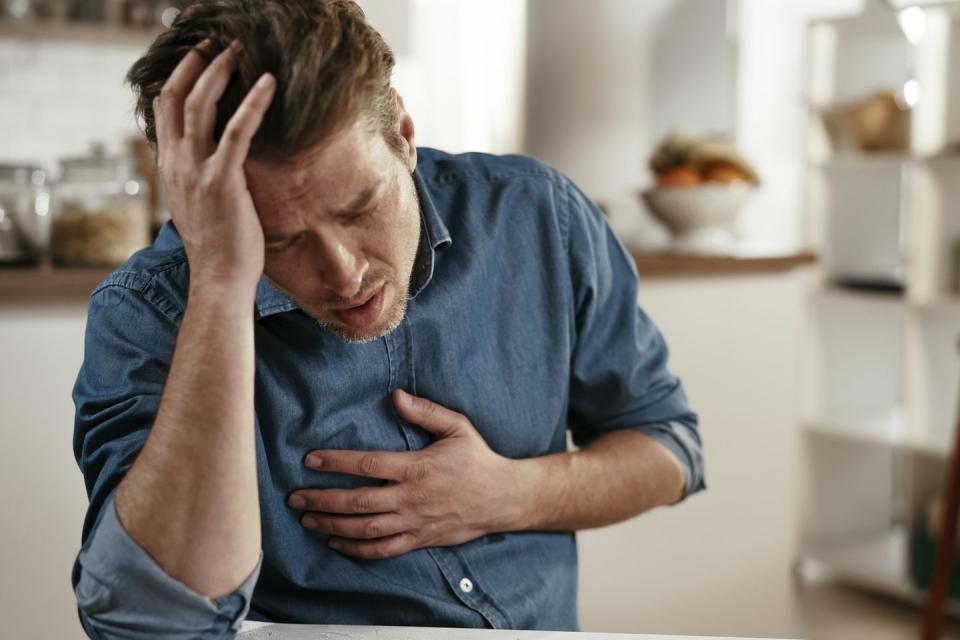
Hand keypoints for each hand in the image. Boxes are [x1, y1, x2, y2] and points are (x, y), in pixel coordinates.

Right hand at [153, 39, 275, 291]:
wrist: (220, 279)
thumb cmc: (219, 248)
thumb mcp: (200, 206)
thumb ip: (200, 180)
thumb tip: (216, 166)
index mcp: (171, 168)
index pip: (164, 111)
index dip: (178, 79)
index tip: (197, 60)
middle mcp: (177, 164)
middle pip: (177, 98)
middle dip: (196, 64)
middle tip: (216, 44)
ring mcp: (197, 171)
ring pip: (200, 105)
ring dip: (219, 72)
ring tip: (238, 51)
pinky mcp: (222, 180)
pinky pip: (236, 132)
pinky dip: (252, 103)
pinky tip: (268, 83)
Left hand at [288, 389, 522, 559]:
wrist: (502, 498)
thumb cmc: (477, 459)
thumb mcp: (457, 427)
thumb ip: (425, 411)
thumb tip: (396, 396)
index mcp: (417, 468)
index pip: (367, 465)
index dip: (335, 462)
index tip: (310, 460)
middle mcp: (411, 498)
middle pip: (357, 502)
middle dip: (321, 499)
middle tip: (294, 497)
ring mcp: (414, 522)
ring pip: (364, 529)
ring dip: (331, 526)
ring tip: (306, 519)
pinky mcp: (419, 539)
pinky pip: (382, 550)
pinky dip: (356, 549)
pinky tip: (336, 543)